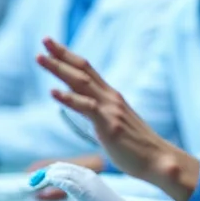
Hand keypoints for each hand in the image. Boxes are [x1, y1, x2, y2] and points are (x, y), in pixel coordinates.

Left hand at [36, 38, 199, 200]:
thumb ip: (100, 114)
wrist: (158, 160)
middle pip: (83, 70)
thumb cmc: (136, 148)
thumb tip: (86, 111)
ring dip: (59, 69)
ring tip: (40, 58)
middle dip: (62, 54)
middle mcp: (111, 97)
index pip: (88, 71)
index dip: (70, 57)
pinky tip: (54, 92)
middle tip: (45, 40)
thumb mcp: (115, 124)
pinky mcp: (109, 124)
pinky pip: (87, 107)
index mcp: (111, 97)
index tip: (53, 46)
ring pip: (81, 82)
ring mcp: (110, 109)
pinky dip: (69, 98)